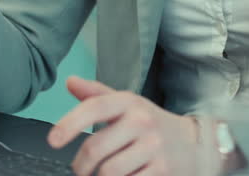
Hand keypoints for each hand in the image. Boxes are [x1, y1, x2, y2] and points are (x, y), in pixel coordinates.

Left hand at [49, 76, 203, 175]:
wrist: (195, 144)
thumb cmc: (152, 124)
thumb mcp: (128, 104)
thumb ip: (97, 95)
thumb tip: (70, 82)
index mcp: (129, 102)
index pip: (94, 108)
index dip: (69, 123)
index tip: (53, 140)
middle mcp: (141, 122)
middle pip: (95, 148)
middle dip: (81, 165)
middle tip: (81, 169)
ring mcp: (153, 147)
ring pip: (108, 171)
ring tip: (103, 174)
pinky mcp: (162, 171)